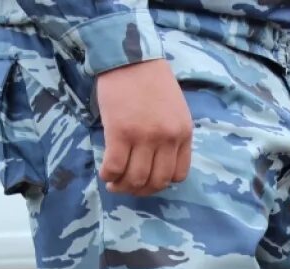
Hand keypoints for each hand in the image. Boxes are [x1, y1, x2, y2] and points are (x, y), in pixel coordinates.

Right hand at [96, 59, 192, 195]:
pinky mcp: (120, 132)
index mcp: (184, 133)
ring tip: (114, 183)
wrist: (130, 57)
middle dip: (141, 191)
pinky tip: (105, 173)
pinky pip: (115, 167)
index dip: (161, 184)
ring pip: (135, 178)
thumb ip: (172, 135)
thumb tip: (157, 164)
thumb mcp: (176, 110)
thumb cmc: (151, 81)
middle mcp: (167, 138)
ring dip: (123, 187)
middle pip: (156, 181)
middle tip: (128, 187)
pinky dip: (109, 175)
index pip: (178, 175)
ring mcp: (144, 136)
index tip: (149, 181)